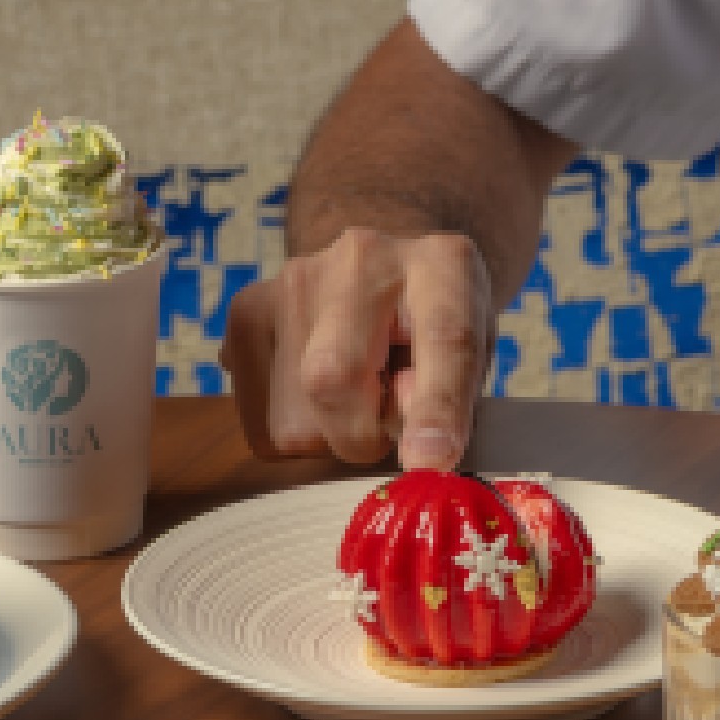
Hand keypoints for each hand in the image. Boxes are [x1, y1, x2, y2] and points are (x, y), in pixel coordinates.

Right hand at [221, 228, 495, 468]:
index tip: (428, 461)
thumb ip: (452, 399)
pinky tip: (317, 395)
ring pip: (292, 420)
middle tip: (380, 432)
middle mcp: (364, 258)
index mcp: (444, 265)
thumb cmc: (435, 327)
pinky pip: (261, 424)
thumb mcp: (472, 360)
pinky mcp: (248, 310)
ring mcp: (296, 279)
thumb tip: (417, 449)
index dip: (436, 408)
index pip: (443, 339)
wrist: (385, 270)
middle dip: (358, 435)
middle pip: (333, 376)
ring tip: (354, 399)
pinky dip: (296, 431)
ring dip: (327, 437)